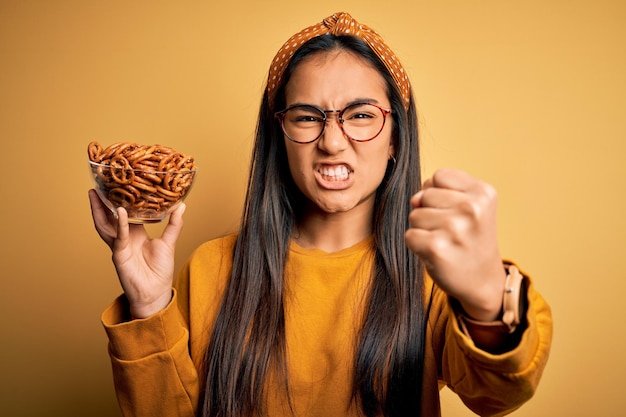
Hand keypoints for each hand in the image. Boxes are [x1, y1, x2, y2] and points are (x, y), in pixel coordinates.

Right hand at [88, 189, 185, 317]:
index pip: (125, 212)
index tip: (118, 184)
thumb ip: (175, 224)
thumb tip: (181, 205)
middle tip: (97, 185)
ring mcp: (119, 246)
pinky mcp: (119, 255)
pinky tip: (121, 212)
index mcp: (135, 233)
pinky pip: (119, 237)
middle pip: (108, 216)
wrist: (156, 292)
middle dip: (101, 202)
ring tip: (95, 194)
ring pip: (105, 225)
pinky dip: (120, 224)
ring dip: (99, 210)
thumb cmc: (160, 270)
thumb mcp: (169, 243)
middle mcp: (124, 237)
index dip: (120, 200)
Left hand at [405, 169, 505, 320]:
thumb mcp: (470, 207)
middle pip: (425, 194)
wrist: (483, 281)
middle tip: (452, 231)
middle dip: (430, 212)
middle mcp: (472, 208)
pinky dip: (417, 246)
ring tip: (446, 242)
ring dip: (424, 229)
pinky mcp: (437, 248)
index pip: (439, 176)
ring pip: (415, 215)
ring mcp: (454, 228)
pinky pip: (409, 235)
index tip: (457, 212)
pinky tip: (437, 253)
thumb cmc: (471, 239)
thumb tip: (415, 199)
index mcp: (483, 192)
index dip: (440, 194)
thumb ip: (440, 192)